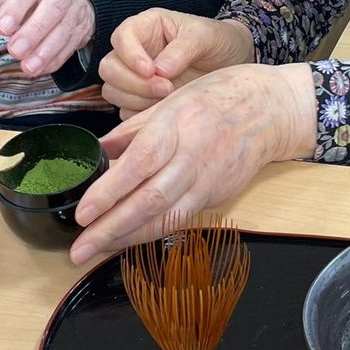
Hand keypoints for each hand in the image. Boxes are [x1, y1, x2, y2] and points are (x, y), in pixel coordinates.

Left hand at [0, 0, 92, 76]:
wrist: (59, 4)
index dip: (18, 5)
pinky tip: (40, 69)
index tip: (2, 28)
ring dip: (46, 49)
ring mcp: (77, 6)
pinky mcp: (83, 27)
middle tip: (14, 50)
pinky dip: (56, 58)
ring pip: (65, 27)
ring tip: (27, 67)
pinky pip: (72, 44)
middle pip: (54, 6)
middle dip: (34, 30)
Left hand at [69, 63, 317, 262]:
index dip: (109, 192)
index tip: (83, 212)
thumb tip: (100, 150)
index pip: (138, 165)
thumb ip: (134, 128)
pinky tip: (129, 241)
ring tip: (96, 252)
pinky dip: (153, 233)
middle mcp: (192, 157)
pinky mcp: (217, 196)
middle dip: (110, 228)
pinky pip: (181, 220)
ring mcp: (207, 180)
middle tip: (79, 248)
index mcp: (176, 126)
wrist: (271, 109)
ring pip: (165, 218)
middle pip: (149, 200)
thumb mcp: (172, 100)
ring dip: (128, 239)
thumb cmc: (219, 97)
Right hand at [99, 10, 254, 117]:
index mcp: (147, 27)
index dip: (130, 55)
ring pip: (112, 91)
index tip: (151, 70)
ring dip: (136, 99)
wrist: (233, 64)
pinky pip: (126, 111)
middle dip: (133, 82)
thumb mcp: (206, 36)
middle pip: (109, 68)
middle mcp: (136, 51)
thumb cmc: (218, 42)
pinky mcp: (141, 99)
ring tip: (169, 97)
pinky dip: (140, 115)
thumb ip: (183, 49)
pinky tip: (165, 108)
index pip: (121, 36)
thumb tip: (160, 70)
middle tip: (166, 88)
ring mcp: (135, 77)